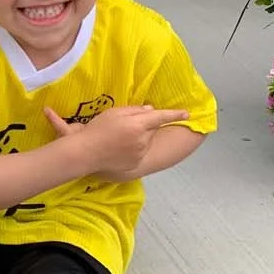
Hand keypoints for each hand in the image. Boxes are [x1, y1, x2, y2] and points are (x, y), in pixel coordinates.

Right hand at [45, 104, 189, 181]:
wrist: (86, 153)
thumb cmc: (98, 129)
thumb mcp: (114, 112)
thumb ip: (135, 110)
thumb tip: (151, 110)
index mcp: (138, 124)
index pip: (161, 117)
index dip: (174, 114)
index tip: (187, 113)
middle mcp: (142, 140)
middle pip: (152, 129)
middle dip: (145, 126)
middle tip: (126, 127)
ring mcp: (140, 153)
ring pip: (147, 141)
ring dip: (140, 138)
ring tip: (120, 140)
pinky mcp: (136, 163)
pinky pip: (141, 153)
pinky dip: (135, 149)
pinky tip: (119, 149)